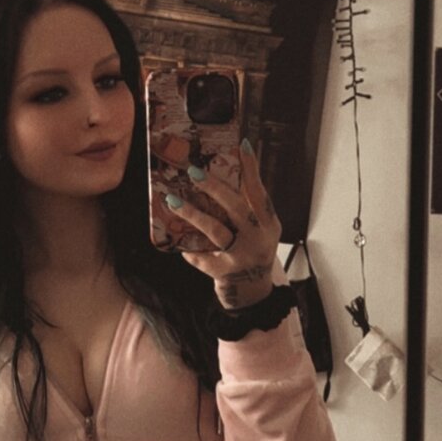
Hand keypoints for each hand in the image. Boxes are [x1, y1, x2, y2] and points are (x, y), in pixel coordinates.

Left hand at [167, 139, 281, 307]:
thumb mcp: (259, 231)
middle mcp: (258, 239)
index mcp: (269, 225)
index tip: (241, 146)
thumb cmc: (251, 254)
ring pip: (216, 231)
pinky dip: (190, 250)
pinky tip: (179, 244)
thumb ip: (248, 209)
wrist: (253, 295)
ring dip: (193, 213)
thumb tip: (222, 173)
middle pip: (236, 208)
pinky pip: (202, 257)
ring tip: (173, 200)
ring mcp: (241, 257)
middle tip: (194, 171)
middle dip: (215, 187)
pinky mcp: (225, 273)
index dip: (251, 169)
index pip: (259, 192)